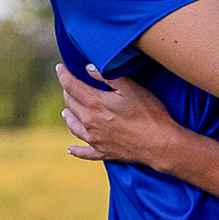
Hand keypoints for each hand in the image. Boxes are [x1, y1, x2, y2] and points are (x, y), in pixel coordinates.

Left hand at [57, 63, 182, 166]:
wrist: (159, 143)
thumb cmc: (148, 112)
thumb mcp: (130, 87)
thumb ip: (107, 75)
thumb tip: (88, 68)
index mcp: (94, 103)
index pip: (71, 86)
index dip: (63, 74)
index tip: (59, 67)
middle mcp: (89, 122)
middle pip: (71, 104)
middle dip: (67, 93)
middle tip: (68, 86)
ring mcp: (95, 139)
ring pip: (73, 126)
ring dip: (68, 117)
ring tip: (65, 112)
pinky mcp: (103, 152)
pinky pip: (83, 152)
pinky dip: (75, 150)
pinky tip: (70, 149)